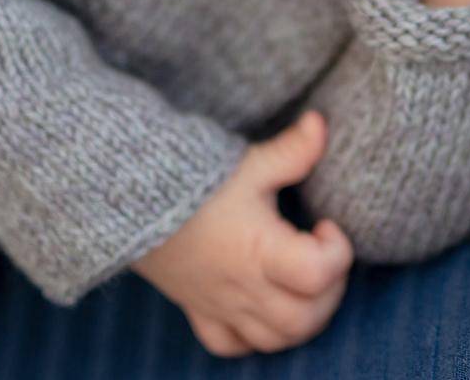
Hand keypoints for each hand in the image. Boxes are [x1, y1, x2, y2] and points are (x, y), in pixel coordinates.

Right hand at [130, 110, 353, 356]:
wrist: (131, 197)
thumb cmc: (195, 180)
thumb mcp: (249, 164)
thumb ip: (292, 150)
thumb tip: (322, 124)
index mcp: (260, 252)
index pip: (317, 274)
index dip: (337, 252)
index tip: (325, 224)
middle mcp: (243, 288)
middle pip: (303, 320)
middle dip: (329, 293)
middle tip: (322, 255)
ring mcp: (220, 304)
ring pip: (274, 341)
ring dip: (301, 319)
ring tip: (303, 281)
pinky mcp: (199, 309)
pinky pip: (231, 345)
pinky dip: (254, 336)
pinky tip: (262, 305)